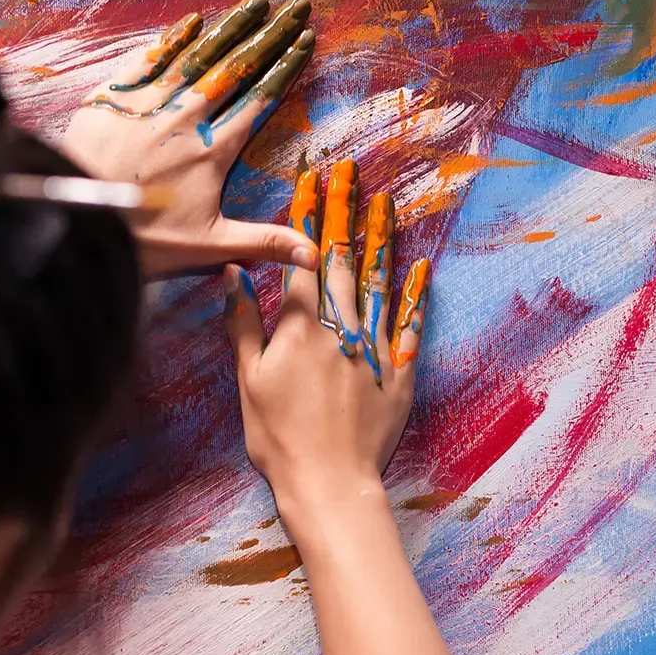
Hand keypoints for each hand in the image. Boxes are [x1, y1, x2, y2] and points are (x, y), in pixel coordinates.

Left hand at [61, 0, 318, 278]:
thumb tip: (315, 256)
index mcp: (213, 150)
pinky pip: (149, 58)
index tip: (304, 41)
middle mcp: (187, 118)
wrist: (80, 221)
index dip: (284, 69)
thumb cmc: (145, 238)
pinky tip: (193, 19)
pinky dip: (173, 37)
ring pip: (198, 55)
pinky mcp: (114, 97)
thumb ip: (265, 241)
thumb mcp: (210, 245)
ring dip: (230, 26)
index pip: (259, 100)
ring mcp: (151, 103)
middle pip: (236, 68)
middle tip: (295, 7)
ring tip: (257, 2)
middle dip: (269, 36)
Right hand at [223, 159, 430, 523]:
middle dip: (344, 211)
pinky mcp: (397, 373)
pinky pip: (408, 326)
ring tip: (386, 202)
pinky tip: (421, 267)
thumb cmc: (278, 438)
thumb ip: (243, 324)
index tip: (310, 177)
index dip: (306, 215)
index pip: (302, 257)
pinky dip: (413, 295)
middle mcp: (340, 328)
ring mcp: (373, 348)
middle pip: (343, 259)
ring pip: (379, 282)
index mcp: (300, 327)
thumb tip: (234, 275)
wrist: (328, 483)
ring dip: (381, 239)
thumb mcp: (247, 381)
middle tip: (350, 171)